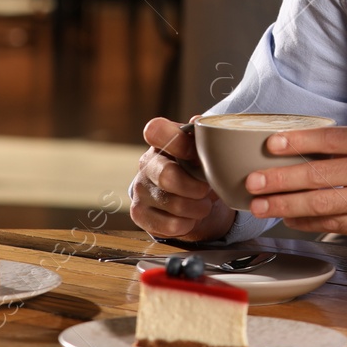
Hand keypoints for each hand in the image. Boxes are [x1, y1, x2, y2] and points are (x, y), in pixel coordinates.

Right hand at [129, 116, 235, 240]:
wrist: (192, 200)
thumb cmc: (198, 170)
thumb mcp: (204, 152)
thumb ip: (203, 138)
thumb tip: (197, 122)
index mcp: (162, 141)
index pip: (155, 130)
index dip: (178, 142)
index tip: (194, 154)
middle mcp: (146, 163)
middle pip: (167, 176)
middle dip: (196, 188)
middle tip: (207, 190)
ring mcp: (140, 189)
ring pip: (173, 204)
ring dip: (197, 208)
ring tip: (202, 204)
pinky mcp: (139, 214)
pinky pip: (170, 225)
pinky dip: (187, 223)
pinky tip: (189, 217)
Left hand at [243, 126, 346, 247]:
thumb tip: (302, 153)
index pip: (328, 138)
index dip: (296, 141)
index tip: (270, 145)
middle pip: (317, 173)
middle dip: (279, 179)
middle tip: (252, 182)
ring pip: (320, 203)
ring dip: (285, 205)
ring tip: (260, 206)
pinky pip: (333, 225)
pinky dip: (308, 223)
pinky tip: (290, 221)